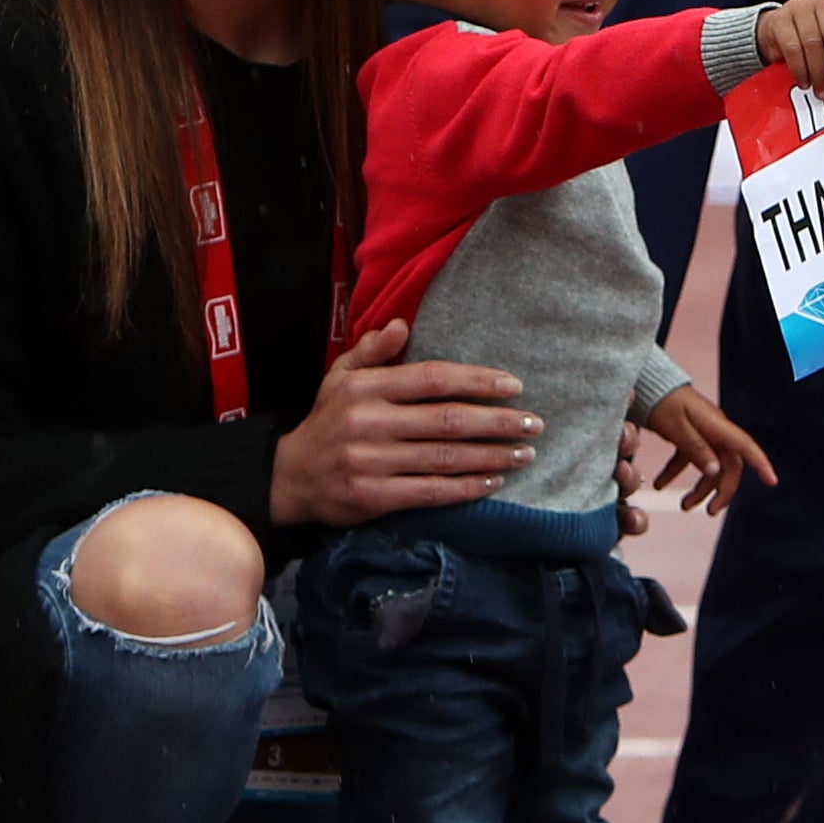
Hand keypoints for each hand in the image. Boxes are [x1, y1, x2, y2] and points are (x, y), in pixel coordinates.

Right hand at [267, 318, 539, 527]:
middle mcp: (369, 423)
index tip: (513, 385)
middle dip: (497, 422)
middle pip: (447, 420)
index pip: (431, 379)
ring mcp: (370, 462)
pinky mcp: (372, 497)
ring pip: (444, 458)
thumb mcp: (338, 377)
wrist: (290, 478)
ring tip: (523, 453)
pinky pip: (429, 492)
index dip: (475, 381)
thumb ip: (372, 351)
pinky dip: (465, 488)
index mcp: (365, 388)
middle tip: (533, 423)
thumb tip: (402, 325)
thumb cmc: (327, 422)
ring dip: (490, 456)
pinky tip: (492, 481)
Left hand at [639, 387, 777, 516]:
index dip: (760, 463)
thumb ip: (695, 448)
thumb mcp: (676, 426)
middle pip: (729, 465)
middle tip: (711, 511)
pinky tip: (660, 485)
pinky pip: (689, 459)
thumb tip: (715, 472)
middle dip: (722, 491)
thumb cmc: (661, 400)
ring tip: (684, 506)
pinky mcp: (689, 435)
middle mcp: (715, 430)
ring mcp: (703, 433)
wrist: (645, 382)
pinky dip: (676, 474)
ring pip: (710, 467)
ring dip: (700, 489)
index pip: (745, 446)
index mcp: (716, 425)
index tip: (772, 481)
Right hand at [753, 0, 823, 94]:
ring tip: (822, 91)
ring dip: (818, 72)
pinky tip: (804, 81)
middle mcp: (815, 1)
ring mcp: (795, 8)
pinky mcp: (778, 22)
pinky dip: (800, 69)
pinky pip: (792, 49)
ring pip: (811, 44)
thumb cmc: (813, 35)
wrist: (776, 31)